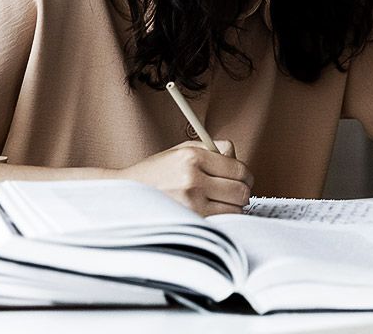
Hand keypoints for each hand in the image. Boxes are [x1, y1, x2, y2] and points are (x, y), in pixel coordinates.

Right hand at [116, 140, 252, 215]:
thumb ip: (212, 149)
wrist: (126, 195)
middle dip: (242, 193)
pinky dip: (221, 219)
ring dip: (232, 208)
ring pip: (235, 210)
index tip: (244, 179)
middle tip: (234, 193)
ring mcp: (190, 203)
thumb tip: (236, 156)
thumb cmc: (156, 173)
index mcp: (192, 157)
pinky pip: (222, 222)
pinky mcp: (188, 221)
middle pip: (241, 191)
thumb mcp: (181, 150)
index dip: (246, 176)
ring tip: (219, 203)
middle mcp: (192, 179)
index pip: (239, 169)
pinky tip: (210, 212)